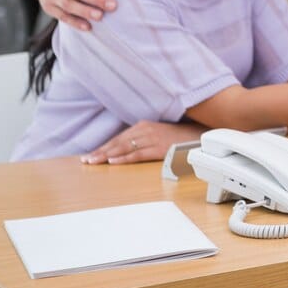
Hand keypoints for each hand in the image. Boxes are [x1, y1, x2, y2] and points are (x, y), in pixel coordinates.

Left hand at [81, 120, 204, 164]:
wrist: (200, 135)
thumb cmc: (180, 137)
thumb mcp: (159, 134)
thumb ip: (143, 139)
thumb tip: (126, 149)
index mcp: (144, 126)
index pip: (119, 138)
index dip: (103, 147)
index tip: (90, 155)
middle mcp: (146, 130)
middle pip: (118, 142)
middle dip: (101, 152)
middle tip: (86, 160)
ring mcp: (153, 138)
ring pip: (125, 147)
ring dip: (107, 155)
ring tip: (94, 162)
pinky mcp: (160, 148)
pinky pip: (139, 154)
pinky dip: (125, 158)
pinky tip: (113, 162)